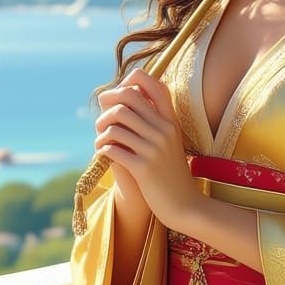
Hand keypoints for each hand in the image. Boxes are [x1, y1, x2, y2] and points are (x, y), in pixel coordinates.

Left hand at [93, 66, 197, 226]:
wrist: (183, 204)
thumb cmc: (170, 170)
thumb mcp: (170, 140)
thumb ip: (153, 120)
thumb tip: (126, 96)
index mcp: (171, 120)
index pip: (154, 84)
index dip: (132, 80)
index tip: (118, 94)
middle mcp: (164, 130)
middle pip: (128, 97)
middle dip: (107, 105)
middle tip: (102, 120)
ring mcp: (154, 148)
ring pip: (116, 123)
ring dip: (101, 131)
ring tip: (101, 140)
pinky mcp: (143, 168)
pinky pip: (113, 149)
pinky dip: (102, 149)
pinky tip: (104, 153)